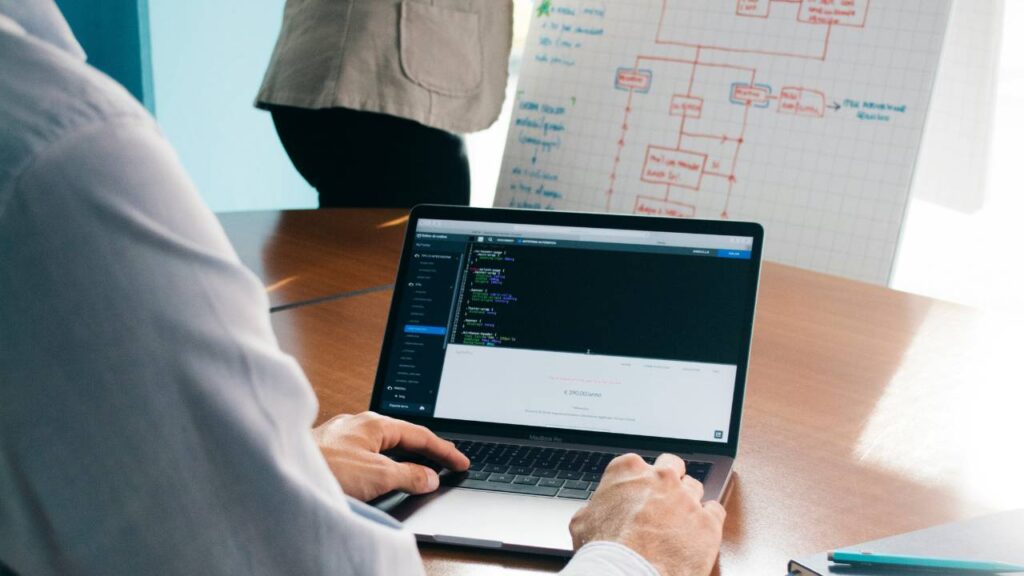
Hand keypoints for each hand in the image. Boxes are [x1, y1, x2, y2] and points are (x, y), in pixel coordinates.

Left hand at [312, 411, 469, 501]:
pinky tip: (380, 476)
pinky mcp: (329, 451)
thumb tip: (429, 477)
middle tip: (446, 464)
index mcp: (375, 422)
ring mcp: (342, 436)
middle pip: (402, 437)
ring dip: (403, 458)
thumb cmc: (322, 468)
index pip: (420, 434)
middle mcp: (358, 424)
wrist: (281, 473)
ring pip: (382, 446)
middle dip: (426, 451)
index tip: (461, 462)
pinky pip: (366, 455)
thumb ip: (408, 475)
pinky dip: (382, 464)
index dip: (444, 450)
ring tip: (419, 473)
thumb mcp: (377, 476)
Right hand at [569, 453, 725, 575]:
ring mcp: (687, 498)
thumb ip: (597, 507)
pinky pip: (716, 510)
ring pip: (695, 487)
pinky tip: (700, 530)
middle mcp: (660, 477)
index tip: (637, 492)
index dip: (637, 480)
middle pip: (672, 465)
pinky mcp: (708, 522)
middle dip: (669, 479)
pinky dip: (709, 520)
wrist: (628, 574)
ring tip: (680, 520)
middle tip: (662, 498)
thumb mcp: (583, 521)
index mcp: (628, 470)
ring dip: (689, 500)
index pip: (636, 463)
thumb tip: (595, 512)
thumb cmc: (604, 550)